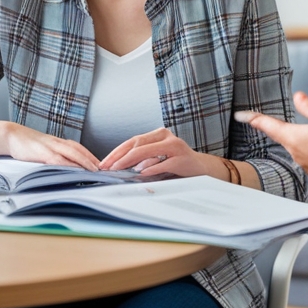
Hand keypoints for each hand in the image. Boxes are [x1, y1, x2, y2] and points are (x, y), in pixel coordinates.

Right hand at [4, 123, 100, 170]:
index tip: (101, 165)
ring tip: (94, 170)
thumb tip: (67, 167)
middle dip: (93, 160)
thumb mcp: (45, 149)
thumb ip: (56, 155)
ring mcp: (51, 146)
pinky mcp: (42, 152)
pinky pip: (58, 159)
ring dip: (85, 162)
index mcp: (60, 142)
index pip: (80, 148)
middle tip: (104, 169)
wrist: (12, 135)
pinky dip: (68, 164)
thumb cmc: (28, 144)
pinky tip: (75, 170)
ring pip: (72, 153)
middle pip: (80, 150)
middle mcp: (58, 143)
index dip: (91, 156)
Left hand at [99, 127, 228, 179]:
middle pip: (137, 144)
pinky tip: (141, 173)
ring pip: (148, 151)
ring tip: (119, 169)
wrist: (202, 169)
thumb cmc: (177, 163)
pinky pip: (162, 163)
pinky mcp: (182, 159)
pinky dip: (150, 169)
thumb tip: (119, 166)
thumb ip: (143, 158)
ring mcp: (175, 146)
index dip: (117, 152)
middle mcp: (166, 136)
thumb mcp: (158, 157)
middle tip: (108, 167)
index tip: (105, 162)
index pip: (133, 141)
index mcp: (158, 134)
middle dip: (120, 157)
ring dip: (131, 161)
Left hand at [235, 92, 307, 187]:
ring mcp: (302, 162)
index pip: (267, 125)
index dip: (252, 118)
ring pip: (294, 145)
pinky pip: (305, 155)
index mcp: (294, 137)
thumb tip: (297, 96)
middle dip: (276, 126)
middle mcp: (294, 151)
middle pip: (280, 134)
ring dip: (298, 137)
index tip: (239, 115)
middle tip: (269, 118)